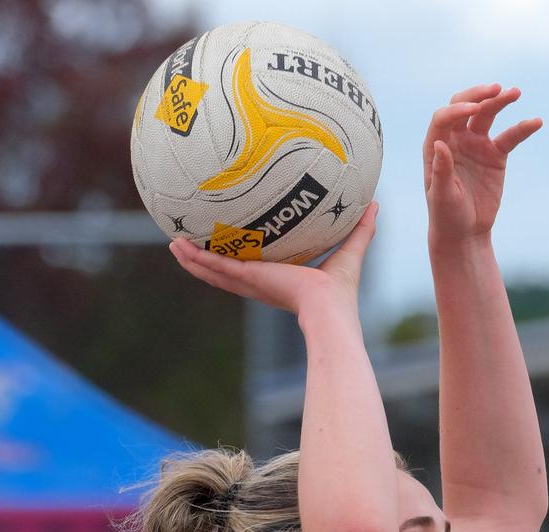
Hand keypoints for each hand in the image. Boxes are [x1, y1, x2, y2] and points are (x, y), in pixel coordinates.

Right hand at [168, 203, 377, 316]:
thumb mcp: (350, 251)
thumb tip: (375, 205)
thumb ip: (361, 229)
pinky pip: (215, 268)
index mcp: (279, 281)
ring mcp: (251, 284)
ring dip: (192, 259)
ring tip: (172, 244)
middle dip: (207, 259)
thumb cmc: (341, 292)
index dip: (241, 260)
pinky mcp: (247, 279)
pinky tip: (177, 246)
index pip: (256, 270)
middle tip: (188, 244)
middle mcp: (261, 285)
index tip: (231, 248)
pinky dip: (196, 258)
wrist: (329, 310)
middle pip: (226, 272)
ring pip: (213, 271)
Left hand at [423, 85, 541, 250]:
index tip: (474, 110)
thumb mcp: (442, 196)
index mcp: (436, 147)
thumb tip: (440, 144)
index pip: (444, 118)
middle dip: (478, 95)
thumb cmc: (447, 216)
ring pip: (487, 115)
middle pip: (464, 107)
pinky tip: (536, 122)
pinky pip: (510, 136)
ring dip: (500, 101)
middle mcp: (455, 140)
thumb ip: (441, 170)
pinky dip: (522, 128)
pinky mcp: (495, 154)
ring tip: (515, 92)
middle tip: (495, 89)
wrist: (465, 233)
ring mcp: (475, 145)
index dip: (458, 110)